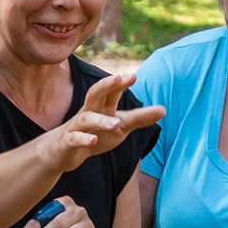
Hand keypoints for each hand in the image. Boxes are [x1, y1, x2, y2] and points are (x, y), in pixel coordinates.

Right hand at [49, 72, 165, 173]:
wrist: (62, 151)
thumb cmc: (95, 133)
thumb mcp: (120, 126)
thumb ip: (139, 118)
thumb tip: (164, 109)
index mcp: (101, 106)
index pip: (111, 91)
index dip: (120, 83)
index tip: (134, 76)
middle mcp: (88, 112)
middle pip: (94, 94)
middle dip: (106, 85)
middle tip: (120, 78)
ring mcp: (77, 127)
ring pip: (86, 119)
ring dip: (100, 120)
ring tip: (115, 124)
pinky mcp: (68, 142)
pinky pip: (74, 139)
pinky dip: (83, 139)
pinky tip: (94, 141)